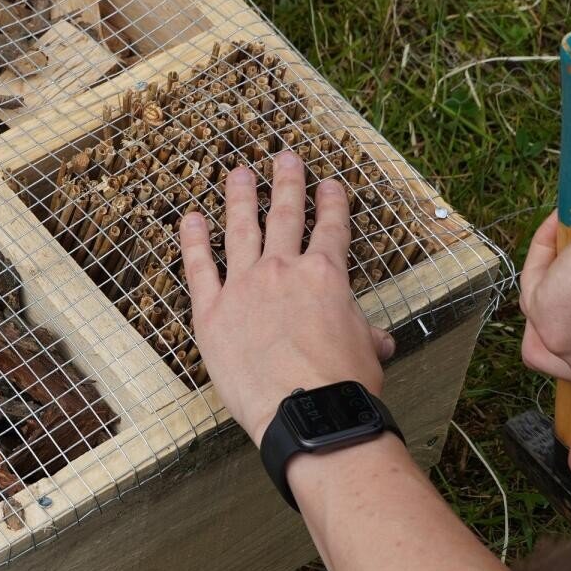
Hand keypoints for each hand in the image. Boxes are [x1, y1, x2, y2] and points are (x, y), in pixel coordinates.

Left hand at [180, 150, 394, 445]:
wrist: (308, 412)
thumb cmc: (342, 387)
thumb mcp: (367, 351)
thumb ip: (365, 334)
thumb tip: (379, 340)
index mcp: (326, 276)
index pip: (331, 229)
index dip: (332, 203)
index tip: (330, 184)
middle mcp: (284, 270)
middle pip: (286, 216)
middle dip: (287, 183)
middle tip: (284, 158)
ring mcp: (245, 286)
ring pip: (241, 229)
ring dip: (240, 198)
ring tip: (238, 174)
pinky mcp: (212, 311)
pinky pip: (199, 267)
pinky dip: (193, 241)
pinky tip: (191, 219)